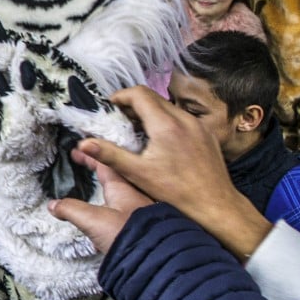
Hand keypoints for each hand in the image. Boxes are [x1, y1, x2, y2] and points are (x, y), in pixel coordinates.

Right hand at [47, 148, 153, 254]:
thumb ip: (71, 209)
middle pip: (115, 177)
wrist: (157, 260)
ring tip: (97, 189)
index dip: (89, 156)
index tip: (77, 150)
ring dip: (108, 189)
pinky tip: (110, 217)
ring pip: (121, 194)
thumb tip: (53, 205)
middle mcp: (134, 196)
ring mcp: (140, 212)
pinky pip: (125, 211)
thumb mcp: (92, 219)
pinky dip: (114, 208)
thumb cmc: (128, 234)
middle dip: (99, 170)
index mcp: (123, 188)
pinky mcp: (143, 228)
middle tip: (86, 165)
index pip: (104, 163)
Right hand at [73, 86, 270, 260]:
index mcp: (166, 125)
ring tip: (136, 133)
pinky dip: (166, 122)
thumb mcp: (137, 173)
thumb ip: (109, 154)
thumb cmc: (176, 193)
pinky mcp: (206, 134)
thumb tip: (83, 143)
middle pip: (152, 98)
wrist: (215, 206)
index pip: (138, 93)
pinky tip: (159, 142)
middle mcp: (184, 119)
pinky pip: (182, 118)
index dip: (120, 97)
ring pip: (168, 107)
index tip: (109, 109)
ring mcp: (198, 125)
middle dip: (132, 105)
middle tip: (118, 121)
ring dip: (149, 113)